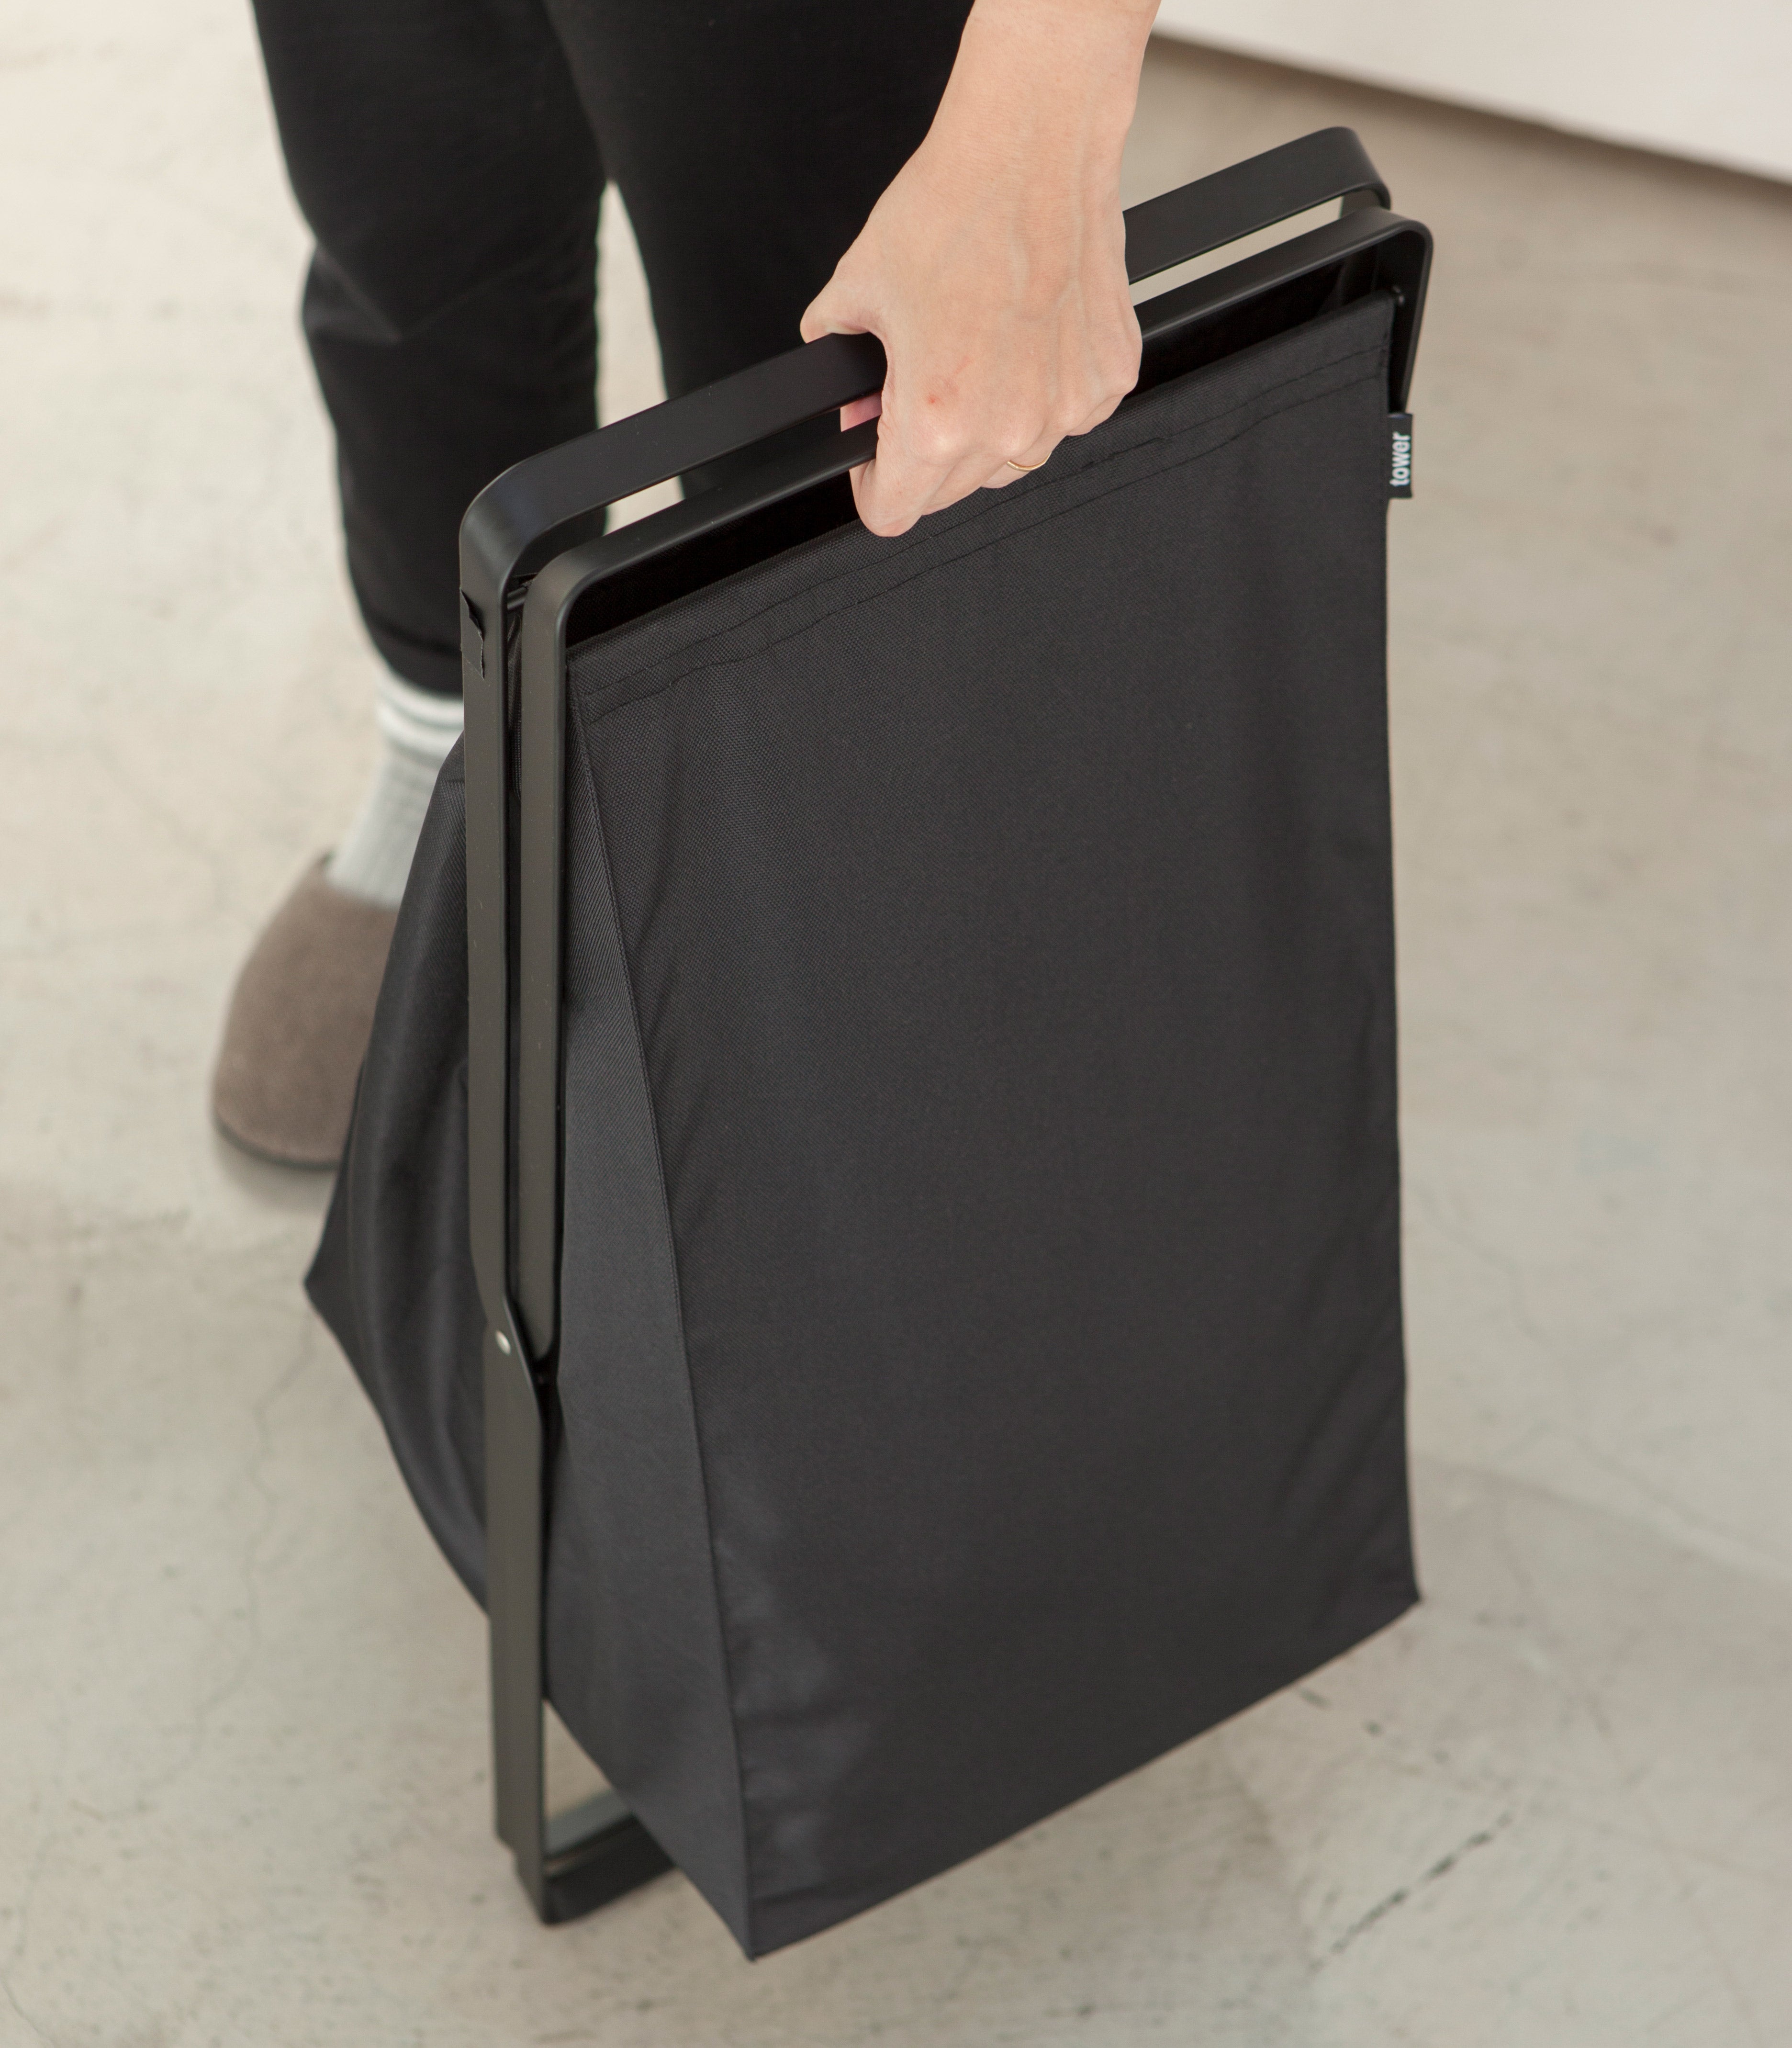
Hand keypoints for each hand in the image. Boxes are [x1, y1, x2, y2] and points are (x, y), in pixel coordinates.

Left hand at [800, 0, 1157, 537]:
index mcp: (937, 422)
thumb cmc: (953, 208)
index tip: (874, 462)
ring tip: (978, 350)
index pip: (893, 513)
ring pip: (1009, 461)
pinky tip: (1025, 337)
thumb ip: (839, 361)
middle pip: (950, 492)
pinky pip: (1062, 418)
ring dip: (987, 428)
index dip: (872, 487)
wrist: (1030, 149)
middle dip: (925, 452)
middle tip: (921, 382)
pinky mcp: (1107, 381)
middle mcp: (1008, 429)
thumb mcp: (858, 290)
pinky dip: (1041, 393)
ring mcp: (1066, 410)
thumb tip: (845, 398)